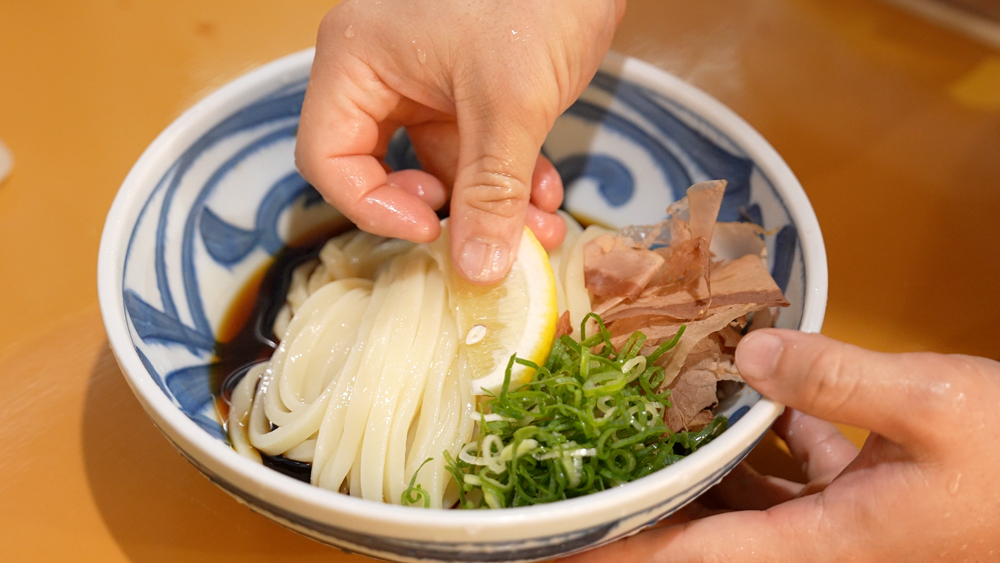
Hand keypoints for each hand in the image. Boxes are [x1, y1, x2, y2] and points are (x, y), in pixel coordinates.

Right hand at [295, 0, 624, 282]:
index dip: (371, 208)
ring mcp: (426, 80)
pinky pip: (474, 149)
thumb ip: (490, 192)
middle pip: (381, 170)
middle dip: (443, 213)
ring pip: (440, 168)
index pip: (327, 158)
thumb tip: (476, 270)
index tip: (430, 233)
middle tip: (478, 234)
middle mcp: (381, 72)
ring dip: (489, 205)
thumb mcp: (510, 103)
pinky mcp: (469, 87)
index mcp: (357, 60)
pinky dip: (507, 179)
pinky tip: (546, 198)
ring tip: (537, 230)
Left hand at [566, 329, 999, 562]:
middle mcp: (817, 541)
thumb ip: (836, 378)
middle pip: (703, 527)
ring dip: (697, 455)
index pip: (691, 558)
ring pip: (741, 493)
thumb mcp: (933, 407)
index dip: (618, 550)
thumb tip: (753, 351)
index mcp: (821, 543)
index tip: (558, 534)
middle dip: (644, 494)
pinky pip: (787, 464)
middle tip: (583, 456)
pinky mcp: (858, 490)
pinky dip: (760, 430)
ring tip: (642, 409)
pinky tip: (742, 381)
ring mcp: (837, 519)